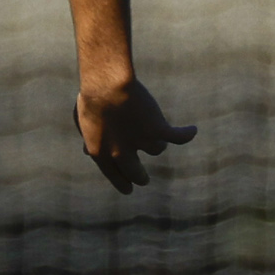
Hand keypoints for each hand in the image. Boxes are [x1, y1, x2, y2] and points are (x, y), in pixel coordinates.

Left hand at [77, 76, 194, 193]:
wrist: (106, 86)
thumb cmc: (91, 99)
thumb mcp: (83, 123)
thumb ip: (89, 140)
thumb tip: (87, 152)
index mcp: (100, 153)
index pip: (115, 176)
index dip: (123, 184)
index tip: (128, 189)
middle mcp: (121, 153)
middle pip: (137, 174)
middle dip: (141, 178)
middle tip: (144, 179)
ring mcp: (141, 142)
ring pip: (157, 149)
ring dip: (156, 140)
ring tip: (155, 129)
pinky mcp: (158, 130)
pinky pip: (178, 137)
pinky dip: (186, 134)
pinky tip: (192, 131)